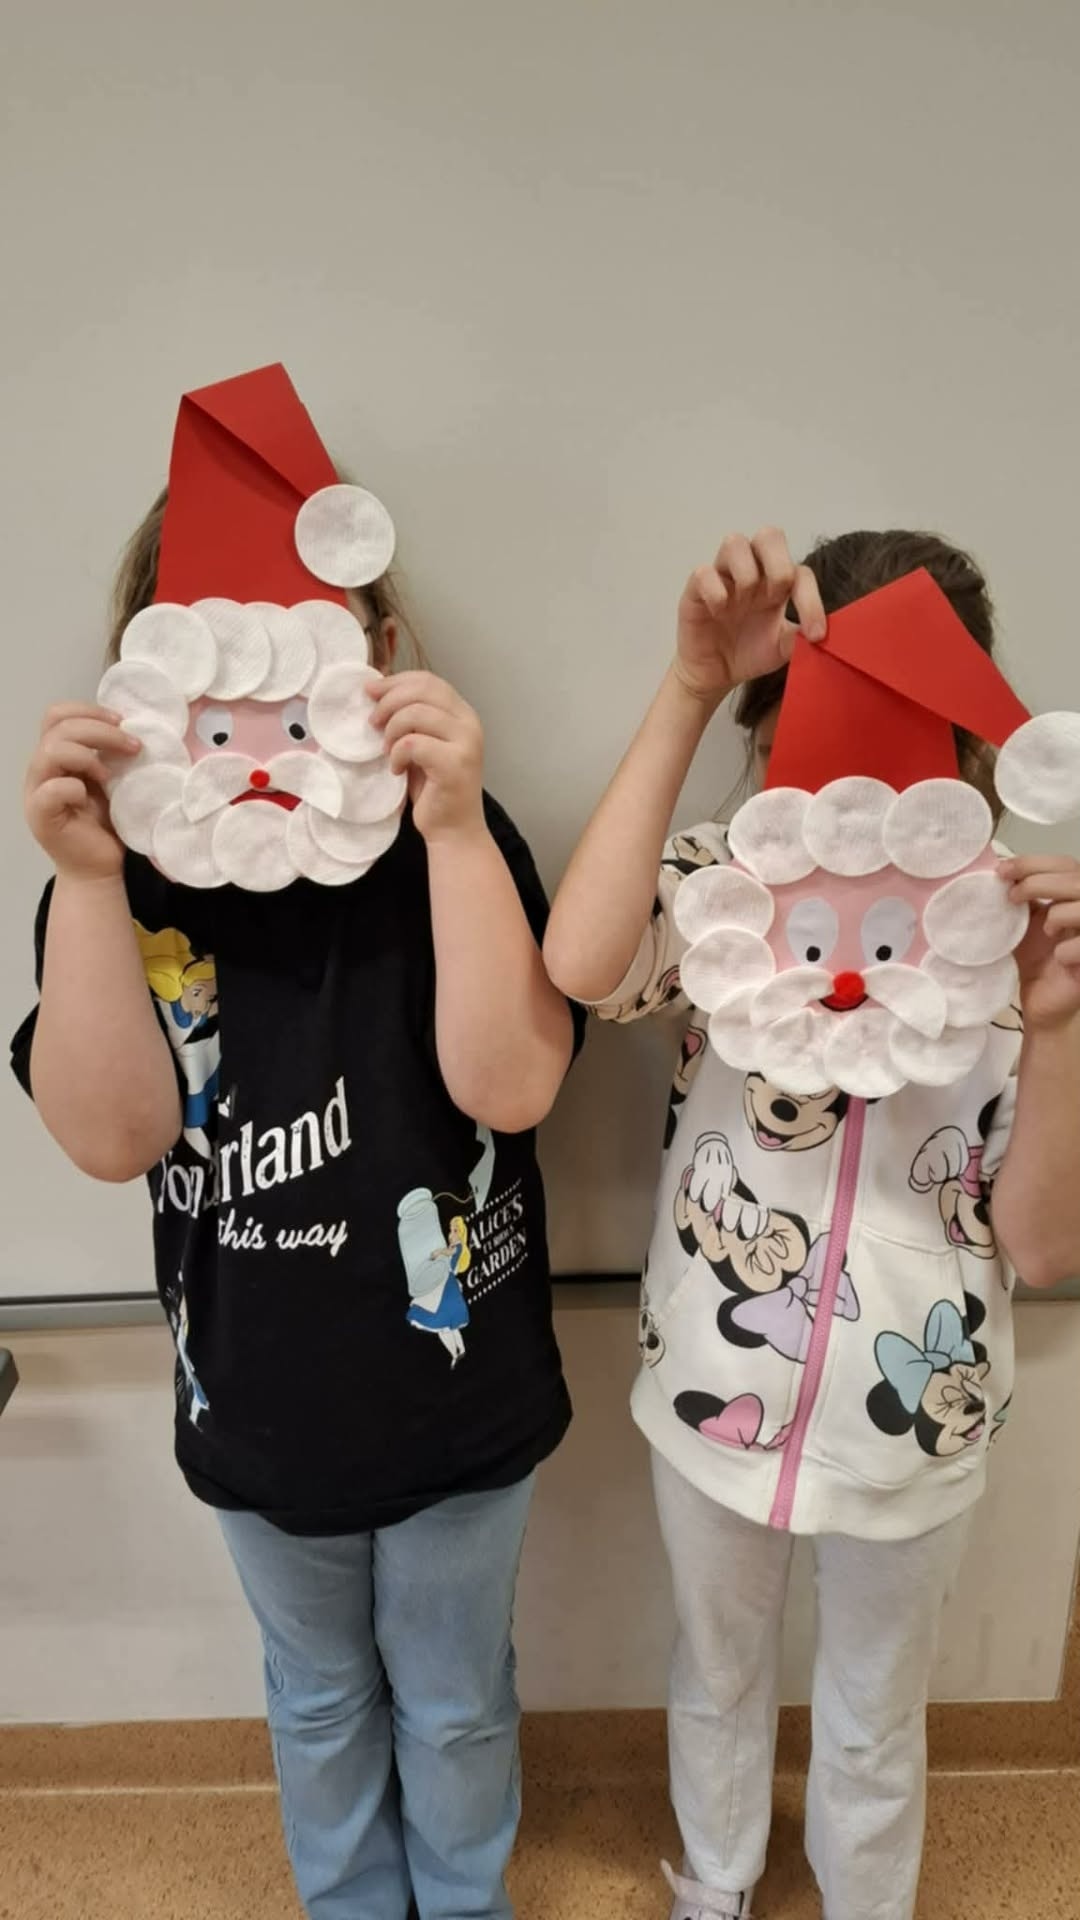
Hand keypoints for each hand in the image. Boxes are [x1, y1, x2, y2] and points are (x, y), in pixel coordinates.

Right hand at [24, 703, 139, 880]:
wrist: (99, 867)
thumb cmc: (106, 823)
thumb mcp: (112, 780)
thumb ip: (110, 754)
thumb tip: (133, 726)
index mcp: (56, 755)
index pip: (57, 714)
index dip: (89, 710)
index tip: (123, 721)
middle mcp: (41, 769)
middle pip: (57, 727)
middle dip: (100, 730)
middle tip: (133, 746)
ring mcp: (37, 791)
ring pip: (51, 751)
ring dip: (88, 756)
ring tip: (111, 775)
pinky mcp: (41, 816)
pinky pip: (51, 789)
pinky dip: (75, 787)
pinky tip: (93, 796)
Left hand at [369, 671, 484, 843]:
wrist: (452, 830)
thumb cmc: (433, 789)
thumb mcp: (421, 744)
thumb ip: (410, 718)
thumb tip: (377, 690)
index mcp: (462, 714)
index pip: (428, 680)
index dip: (395, 681)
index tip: (370, 692)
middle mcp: (469, 723)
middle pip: (422, 690)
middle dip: (388, 702)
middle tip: (373, 723)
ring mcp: (466, 742)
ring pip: (415, 714)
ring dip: (391, 731)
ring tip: (387, 752)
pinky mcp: (455, 764)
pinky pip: (413, 743)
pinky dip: (397, 755)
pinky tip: (397, 769)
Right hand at [675, 527, 825, 704]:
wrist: (714, 675)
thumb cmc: (748, 654)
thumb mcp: (782, 649)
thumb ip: (800, 637)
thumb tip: (822, 632)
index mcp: (777, 584)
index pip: (801, 572)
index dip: (812, 599)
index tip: (815, 634)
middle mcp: (753, 572)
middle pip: (769, 535)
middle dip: (778, 564)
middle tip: (775, 597)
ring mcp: (723, 577)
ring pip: (735, 542)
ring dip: (746, 573)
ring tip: (744, 602)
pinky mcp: (696, 589)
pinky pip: (704, 572)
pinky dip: (716, 591)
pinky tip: (719, 613)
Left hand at [1003, 855, 1079, 1029]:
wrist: (1040, 1001)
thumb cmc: (1036, 959)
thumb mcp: (1025, 921)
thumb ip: (1021, 895)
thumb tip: (1000, 869)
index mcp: (1074, 896)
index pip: (1065, 865)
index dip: (1034, 863)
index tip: (1002, 871)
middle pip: (1076, 879)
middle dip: (1038, 882)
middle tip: (1012, 897)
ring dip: (1058, 914)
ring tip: (1045, 931)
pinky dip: (1067, 950)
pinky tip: (1060, 959)